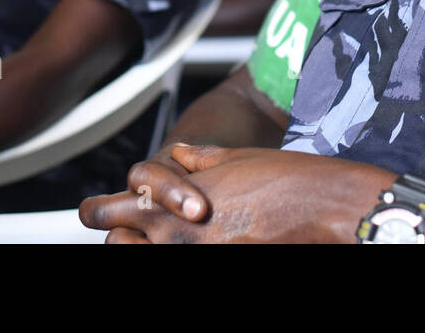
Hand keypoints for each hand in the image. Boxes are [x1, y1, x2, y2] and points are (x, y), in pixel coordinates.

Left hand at [81, 145, 388, 242]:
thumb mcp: (234, 159)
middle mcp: (174, 238)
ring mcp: (195, 258)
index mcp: (170, 202)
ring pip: (139, 258)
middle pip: (114, 243)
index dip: (102, 209)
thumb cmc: (284, 181)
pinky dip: (179, 254)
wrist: (323, 209)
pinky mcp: (216, 269)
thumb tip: (181, 156)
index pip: (108, 211)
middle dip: (119, 231)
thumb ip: (198, 160)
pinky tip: (201, 243)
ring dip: (145, 247)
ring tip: (165, 235)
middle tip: (129, 226)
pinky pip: (182, 266)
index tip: (103, 209)